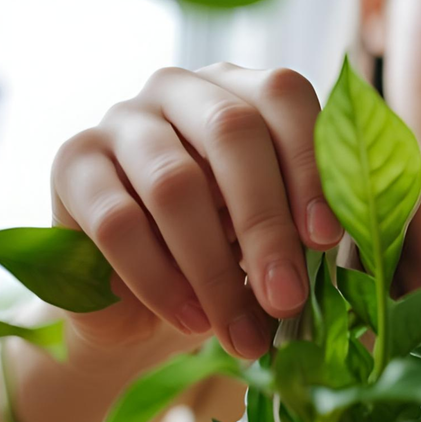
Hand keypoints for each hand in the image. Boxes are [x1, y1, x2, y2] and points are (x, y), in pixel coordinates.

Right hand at [50, 64, 343, 357]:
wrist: (142, 311)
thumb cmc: (229, 263)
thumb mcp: (282, 247)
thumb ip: (312, 235)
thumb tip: (348, 244)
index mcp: (245, 91)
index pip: (285, 97)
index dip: (310, 164)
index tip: (327, 239)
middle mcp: (182, 89)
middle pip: (231, 133)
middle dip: (266, 224)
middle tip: (287, 300)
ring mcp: (121, 119)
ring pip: (173, 183)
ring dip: (214, 268)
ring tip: (244, 333)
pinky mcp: (71, 162)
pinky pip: (117, 221)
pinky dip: (160, 280)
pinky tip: (191, 321)